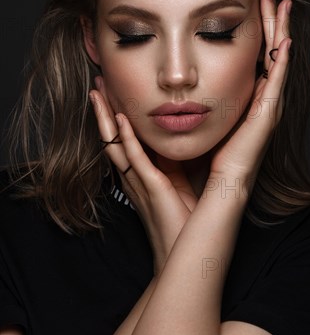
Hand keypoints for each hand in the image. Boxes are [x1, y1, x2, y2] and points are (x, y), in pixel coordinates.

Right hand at [89, 78, 197, 274]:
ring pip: (115, 144)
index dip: (115, 115)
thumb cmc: (185, 219)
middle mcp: (134, 176)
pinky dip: (125, 139)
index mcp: (142, 173)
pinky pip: (134, 160)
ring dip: (106, 118)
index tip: (113, 91)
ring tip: (98, 93)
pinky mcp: (150, 188)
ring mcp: (139, 182)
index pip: (123, 139)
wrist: (187, 251)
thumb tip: (181, 137)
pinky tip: (120, 119)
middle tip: (97, 84)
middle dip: (104, 111)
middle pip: (112, 138)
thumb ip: (175, 160)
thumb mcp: (181, 180)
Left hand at [209, 0, 291, 192]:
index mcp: (245, 98)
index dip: (253, 30)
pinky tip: (285, 40)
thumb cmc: (208, 155)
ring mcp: (267, 107)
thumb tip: (173, 78)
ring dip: (279, 32)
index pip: (253, 55)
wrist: (219, 187)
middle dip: (269, 22)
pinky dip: (282, 61)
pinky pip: (277, 82)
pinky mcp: (267, 117)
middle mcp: (260, 99)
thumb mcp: (200, 119)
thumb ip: (191, 98)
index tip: (249, 3)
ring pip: (277, 60)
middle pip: (268, 51)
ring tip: (280, 4)